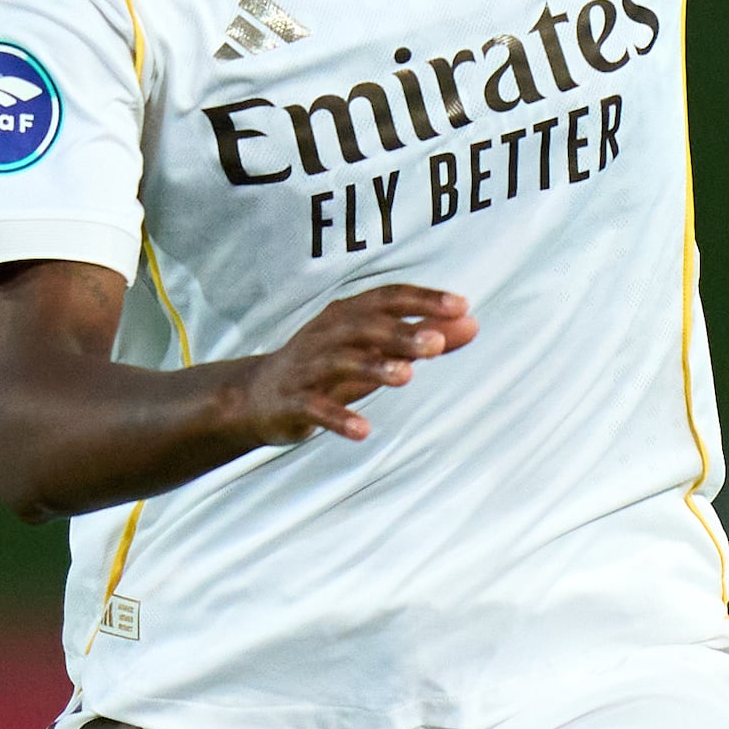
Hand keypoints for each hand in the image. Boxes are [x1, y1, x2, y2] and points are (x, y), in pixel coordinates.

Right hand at [231, 284, 477, 448]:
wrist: (255, 396)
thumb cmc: (327, 367)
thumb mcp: (375, 350)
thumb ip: (422, 336)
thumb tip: (473, 323)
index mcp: (347, 315)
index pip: (388, 298)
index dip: (423, 299)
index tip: (461, 305)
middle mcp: (326, 334)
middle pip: (366, 327)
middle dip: (401, 333)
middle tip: (438, 343)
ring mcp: (307, 367)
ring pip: (341, 361)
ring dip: (373, 367)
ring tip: (406, 377)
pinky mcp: (293, 401)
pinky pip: (316, 408)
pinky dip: (338, 417)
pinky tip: (363, 431)